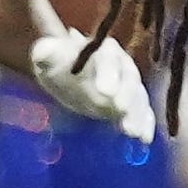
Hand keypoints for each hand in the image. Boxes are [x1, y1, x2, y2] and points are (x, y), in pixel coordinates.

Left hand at [31, 31, 155, 144]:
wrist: (69, 76)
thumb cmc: (59, 64)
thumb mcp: (49, 56)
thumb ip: (47, 53)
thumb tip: (42, 52)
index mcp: (101, 48)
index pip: (107, 59)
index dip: (107, 74)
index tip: (104, 91)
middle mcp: (121, 64)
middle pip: (128, 78)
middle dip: (126, 95)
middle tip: (120, 111)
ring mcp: (130, 84)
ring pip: (138, 96)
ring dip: (137, 113)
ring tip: (132, 131)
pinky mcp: (134, 102)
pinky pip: (143, 111)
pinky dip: (145, 123)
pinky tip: (144, 138)